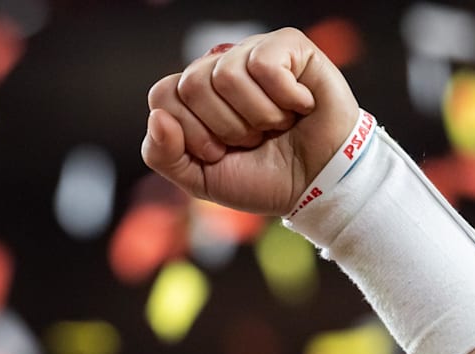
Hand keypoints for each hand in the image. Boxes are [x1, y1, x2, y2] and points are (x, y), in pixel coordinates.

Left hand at [141, 29, 359, 215]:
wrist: (318, 185)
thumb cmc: (262, 179)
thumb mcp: (200, 179)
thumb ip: (163, 155)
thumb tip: (157, 117)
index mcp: (194, 97)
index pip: (162, 96)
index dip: (190, 133)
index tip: (219, 152)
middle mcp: (220, 68)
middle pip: (191, 84)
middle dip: (224, 128)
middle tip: (252, 140)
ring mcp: (253, 53)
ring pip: (226, 74)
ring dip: (257, 117)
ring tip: (277, 126)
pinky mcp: (289, 46)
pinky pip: (264, 63)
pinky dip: (284, 97)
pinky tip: (300, 107)